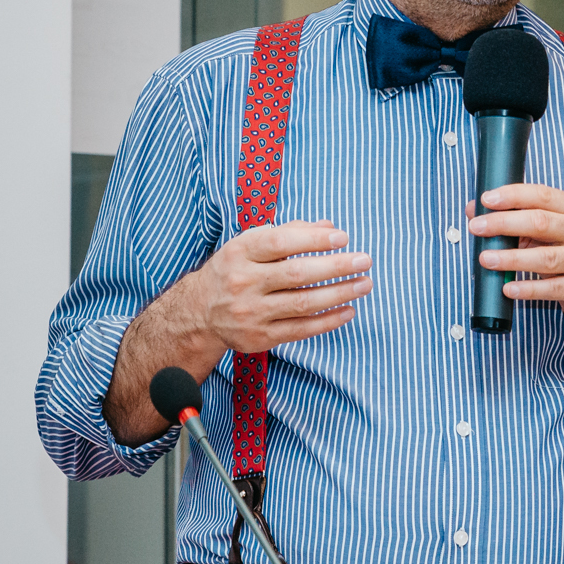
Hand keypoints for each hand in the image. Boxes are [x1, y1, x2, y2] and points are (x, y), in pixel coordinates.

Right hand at [182, 220, 372, 353]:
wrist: (198, 311)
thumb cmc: (236, 269)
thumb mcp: (252, 244)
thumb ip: (290, 233)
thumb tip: (329, 227)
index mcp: (240, 252)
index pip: (280, 243)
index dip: (314, 240)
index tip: (343, 238)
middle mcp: (243, 282)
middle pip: (297, 274)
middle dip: (336, 267)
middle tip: (365, 261)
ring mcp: (250, 312)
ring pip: (302, 303)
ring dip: (339, 293)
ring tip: (364, 284)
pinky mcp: (259, 337)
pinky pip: (300, 330)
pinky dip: (328, 321)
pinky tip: (349, 310)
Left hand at [469, 184, 563, 324]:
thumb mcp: (548, 234)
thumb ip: (514, 221)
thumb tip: (473, 210)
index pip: (543, 195)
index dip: (513, 196)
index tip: (486, 200)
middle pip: (542, 222)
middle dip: (505, 223)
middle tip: (477, 227)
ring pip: (546, 257)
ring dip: (512, 258)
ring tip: (486, 259)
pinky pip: (553, 288)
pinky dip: (528, 288)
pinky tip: (508, 288)